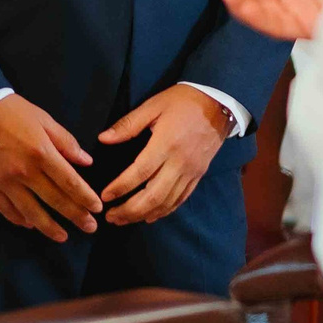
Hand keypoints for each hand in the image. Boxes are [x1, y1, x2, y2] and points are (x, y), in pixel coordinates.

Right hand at [0, 94, 99, 241]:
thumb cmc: (11, 111)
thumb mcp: (43, 118)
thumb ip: (65, 142)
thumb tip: (87, 161)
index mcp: (42, 153)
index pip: (70, 182)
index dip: (85, 198)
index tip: (97, 208)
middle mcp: (25, 172)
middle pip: (55, 201)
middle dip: (76, 216)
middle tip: (90, 227)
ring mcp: (6, 182)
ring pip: (31, 213)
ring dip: (50, 228)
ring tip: (63, 237)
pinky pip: (6, 210)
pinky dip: (20, 220)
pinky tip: (31, 225)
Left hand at [96, 84, 231, 224]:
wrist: (218, 103)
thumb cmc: (182, 102)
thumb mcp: (152, 106)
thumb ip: (128, 124)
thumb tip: (103, 139)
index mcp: (166, 144)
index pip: (140, 172)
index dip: (121, 187)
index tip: (104, 196)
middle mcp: (179, 162)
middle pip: (153, 195)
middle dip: (130, 210)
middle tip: (110, 216)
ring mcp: (191, 172)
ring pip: (167, 202)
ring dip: (143, 214)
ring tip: (123, 220)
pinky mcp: (198, 176)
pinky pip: (180, 199)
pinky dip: (164, 211)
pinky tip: (149, 217)